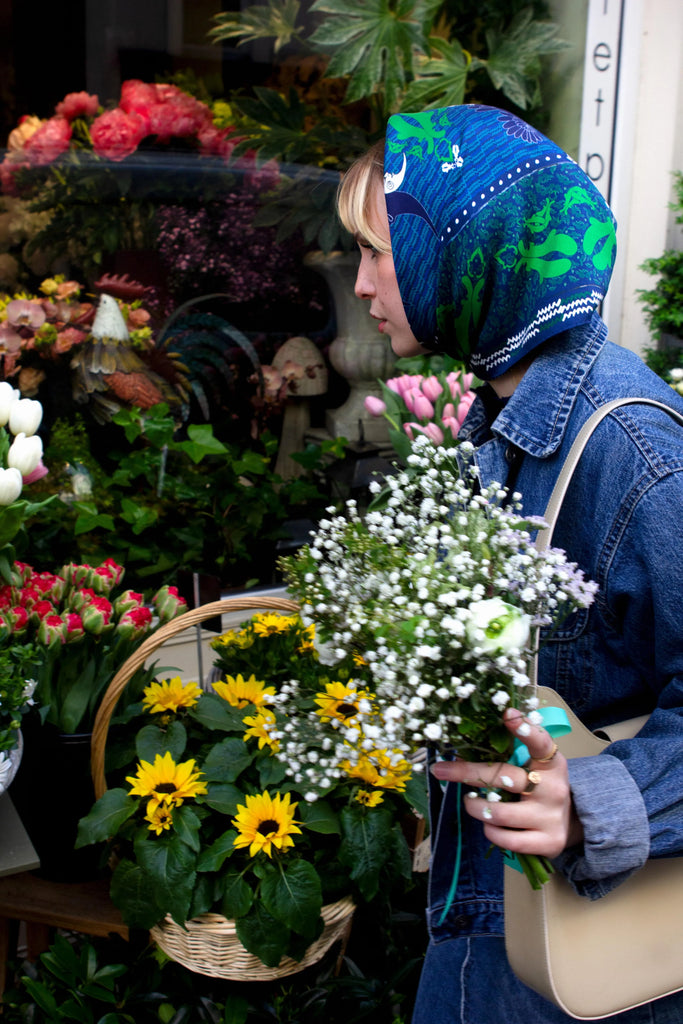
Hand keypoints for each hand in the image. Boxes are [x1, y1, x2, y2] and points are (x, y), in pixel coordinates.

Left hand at [430, 708, 583, 857]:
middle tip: (441, 770)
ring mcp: (549, 817)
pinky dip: (490, 831)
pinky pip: (506, 839)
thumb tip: (463, 749)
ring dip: (475, 806)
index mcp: (551, 763)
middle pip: (503, 776)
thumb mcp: (535, 765)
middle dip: (467, 772)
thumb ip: (510, 755)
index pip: (540, 742)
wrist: (571, 823)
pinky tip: (489, 824)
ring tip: (470, 802)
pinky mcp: (546, 843)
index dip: (525, 728)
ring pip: (499, 812)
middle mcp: (553, 788)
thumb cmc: (541, 786)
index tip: (506, 715)